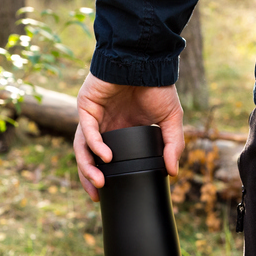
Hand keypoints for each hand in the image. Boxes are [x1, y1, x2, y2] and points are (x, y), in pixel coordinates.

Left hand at [74, 72, 184, 200]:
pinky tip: (106, 156)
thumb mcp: (171, 120)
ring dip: (88, 166)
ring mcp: (93, 115)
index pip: (104, 158)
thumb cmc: (157, 86)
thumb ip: (173, 145)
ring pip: (82, 147)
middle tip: (98, 196)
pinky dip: (96, 144)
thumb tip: (173, 172)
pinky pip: (87, 129)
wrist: (147, 60)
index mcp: (119, 130)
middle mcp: (103, 125)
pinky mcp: (86, 105)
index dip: (103, 176)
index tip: (108, 195)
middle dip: (90, 178)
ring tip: (100, 182)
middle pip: (88, 157)